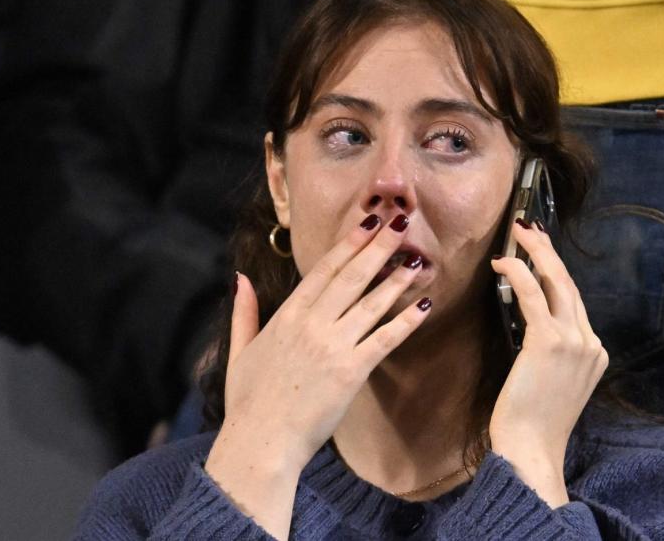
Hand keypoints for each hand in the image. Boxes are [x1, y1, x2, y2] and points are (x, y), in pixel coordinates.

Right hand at [204, 214, 430, 538]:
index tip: (366, 222)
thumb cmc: (248, 401)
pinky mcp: (351, 372)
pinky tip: (424, 306)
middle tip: (400, 222)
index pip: (323, 270)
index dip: (348, 244)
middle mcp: (311, 324)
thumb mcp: (240, 350)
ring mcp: (332, 346)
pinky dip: (405, 322)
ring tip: (417, 258)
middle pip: (351, 277)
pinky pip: (384, 340)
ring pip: (371, 304)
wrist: (260, 442)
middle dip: (377, 247)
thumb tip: (241, 279)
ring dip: (397, 279)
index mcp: (286, 316)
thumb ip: (245, 312)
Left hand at [488, 219, 607, 506]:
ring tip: (517, 234)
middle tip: (527, 230)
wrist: (532, 450)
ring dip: (536, 252)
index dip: (555, 274)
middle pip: (570, 285)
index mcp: (595, 353)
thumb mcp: (554, 385)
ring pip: (557, 282)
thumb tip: (533, 334)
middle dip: (548, 253)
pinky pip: (534, 294)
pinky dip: (519, 272)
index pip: (575, 303)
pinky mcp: (550, 342)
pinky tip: (502, 262)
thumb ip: (553, 357)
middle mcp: (591, 343)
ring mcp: (575, 341)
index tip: (538, 254)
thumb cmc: (532, 424)